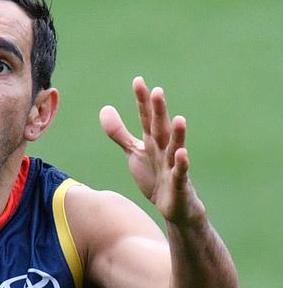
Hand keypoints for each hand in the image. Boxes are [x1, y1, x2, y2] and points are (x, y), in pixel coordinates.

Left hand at [99, 77, 204, 223]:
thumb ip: (119, 132)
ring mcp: (172, 165)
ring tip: (179, 119)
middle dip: (159, 111)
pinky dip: (181, 164)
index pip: (146, 117)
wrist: (173, 207)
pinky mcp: (178, 183)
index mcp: (152, 141)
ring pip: (175, 147)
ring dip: (178, 134)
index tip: (138, 80)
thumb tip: (105, 108)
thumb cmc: (155, 176)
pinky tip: (182, 153)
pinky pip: (180, 172)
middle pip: (160, 127)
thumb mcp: (134, 152)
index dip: (142, 101)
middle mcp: (163, 149)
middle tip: (157, 91)